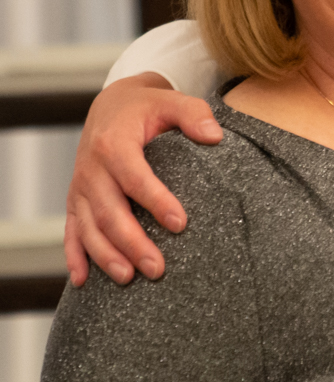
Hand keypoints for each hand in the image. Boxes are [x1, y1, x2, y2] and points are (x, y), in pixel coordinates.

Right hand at [63, 75, 221, 285]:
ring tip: (129, 278)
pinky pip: (71, 231)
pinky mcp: (76, 201)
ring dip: (106, 255)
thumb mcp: (171, 100)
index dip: (156, 201)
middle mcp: (91, 170)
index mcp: (113, 145)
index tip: (180, 224)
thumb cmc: (145, 108)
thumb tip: (214, 136)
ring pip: (88, 227)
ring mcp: (80, 188)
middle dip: (132, 242)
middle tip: (158, 269)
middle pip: (109, 212)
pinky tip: (84, 281)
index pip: (134, 178)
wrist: (110, 107)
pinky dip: (75, 256)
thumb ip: (194, 114)